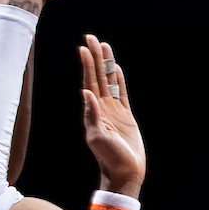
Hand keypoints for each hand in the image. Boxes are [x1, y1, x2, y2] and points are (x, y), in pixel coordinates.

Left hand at [79, 35, 144, 192]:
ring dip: (106, 64)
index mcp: (93, 111)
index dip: (86, 64)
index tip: (83, 47)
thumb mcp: (98, 137)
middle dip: (94, 57)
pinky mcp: (125, 116)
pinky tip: (117, 68)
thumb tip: (86, 93)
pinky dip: (118, 80)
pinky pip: (121, 93)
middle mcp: (101, 108)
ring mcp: (113, 110)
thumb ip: (92, 115)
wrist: (125, 172)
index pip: (89, 81)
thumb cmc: (109, 158)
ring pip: (109, 81)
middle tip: (91, 37)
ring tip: (104, 46)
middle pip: (98, 76)